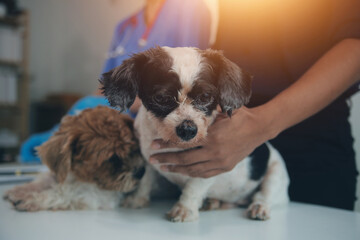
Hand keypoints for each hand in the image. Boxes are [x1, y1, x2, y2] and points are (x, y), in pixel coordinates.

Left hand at [149, 106, 274, 177]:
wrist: (259, 129)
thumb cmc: (240, 116)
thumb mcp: (223, 108)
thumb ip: (206, 106)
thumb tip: (187, 96)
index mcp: (212, 136)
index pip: (184, 142)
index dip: (167, 144)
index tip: (154, 144)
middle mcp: (215, 152)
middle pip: (184, 158)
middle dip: (166, 159)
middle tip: (152, 159)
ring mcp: (220, 162)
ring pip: (193, 169)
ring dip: (176, 169)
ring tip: (163, 167)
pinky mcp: (225, 167)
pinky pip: (204, 174)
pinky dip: (191, 173)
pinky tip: (182, 171)